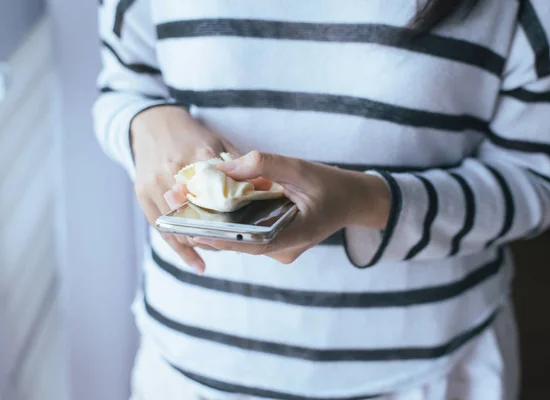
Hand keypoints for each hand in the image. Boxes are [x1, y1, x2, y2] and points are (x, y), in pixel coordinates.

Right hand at [131, 105, 239, 272]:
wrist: (151, 123)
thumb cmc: (191, 134)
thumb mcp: (218, 142)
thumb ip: (239, 165)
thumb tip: (265, 187)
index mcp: (199, 156)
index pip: (223, 194)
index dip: (238, 212)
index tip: (251, 228)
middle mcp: (175, 172)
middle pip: (202, 214)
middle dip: (220, 232)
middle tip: (237, 242)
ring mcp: (155, 184)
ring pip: (183, 226)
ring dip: (203, 242)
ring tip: (221, 250)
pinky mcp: (142, 195)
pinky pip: (162, 230)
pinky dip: (181, 250)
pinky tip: (198, 265)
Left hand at [192, 151, 390, 263]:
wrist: (353, 200)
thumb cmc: (331, 185)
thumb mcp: (301, 168)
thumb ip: (264, 165)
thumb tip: (224, 167)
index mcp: (293, 238)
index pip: (251, 243)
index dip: (220, 237)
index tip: (191, 228)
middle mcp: (283, 250)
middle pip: (238, 242)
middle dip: (205, 226)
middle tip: (173, 206)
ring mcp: (278, 249)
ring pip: (239, 239)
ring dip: (212, 222)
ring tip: (181, 202)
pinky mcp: (274, 240)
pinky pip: (245, 233)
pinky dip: (227, 220)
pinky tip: (205, 204)